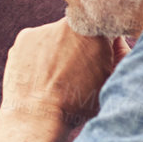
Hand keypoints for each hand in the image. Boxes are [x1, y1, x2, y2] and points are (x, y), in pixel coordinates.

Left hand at [0, 19, 123, 129]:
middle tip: (73, 72)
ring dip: (57, 50)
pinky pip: (35, 42)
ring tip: (54, 77)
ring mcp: (45, 28)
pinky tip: (38, 74)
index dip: (102, 45)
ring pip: (55, 36)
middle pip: (78, 31)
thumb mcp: (108, 82)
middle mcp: (71, 24)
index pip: (104, 29)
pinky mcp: (25, 36)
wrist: (38, 117)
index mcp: (97, 33)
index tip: (96, 60)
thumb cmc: (77, 105)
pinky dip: (37, 55)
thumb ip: (118, 56)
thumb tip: (116, 40)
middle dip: (78, 47)